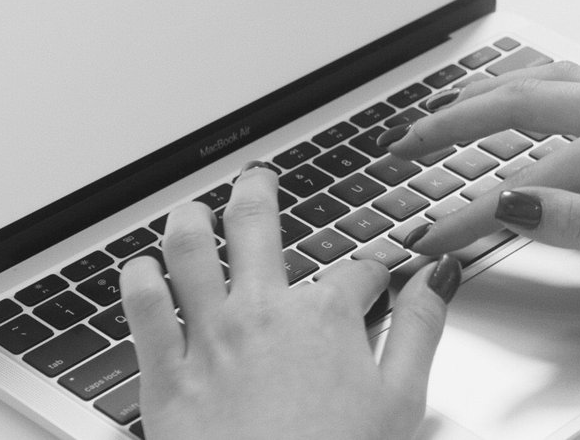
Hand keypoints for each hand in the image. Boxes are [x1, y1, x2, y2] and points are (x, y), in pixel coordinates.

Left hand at [120, 164, 461, 439]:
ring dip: (189, 222)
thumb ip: (420, 329)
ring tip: (192, 208)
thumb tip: (440, 277)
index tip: (378, 279)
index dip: (374, 271)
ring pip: (189, 253)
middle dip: (257, 193)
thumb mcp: (401, 401)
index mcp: (326, 318)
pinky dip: (139, 281)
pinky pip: (142, 311)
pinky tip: (140, 268)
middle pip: (256, 228)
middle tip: (257, 179)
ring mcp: (209, 340)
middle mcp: (263, 313)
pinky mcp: (165, 376)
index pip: (357, 271)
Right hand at [386, 62, 579, 295]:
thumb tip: (510, 200)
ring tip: (446, 113)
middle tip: (403, 142)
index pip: (526, 180)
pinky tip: (527, 100)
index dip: (470, 213)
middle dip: (454, 119)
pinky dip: (533, 89)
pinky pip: (578, 86)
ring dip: (490, 94)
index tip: (430, 236)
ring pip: (549, 81)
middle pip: (521, 99)